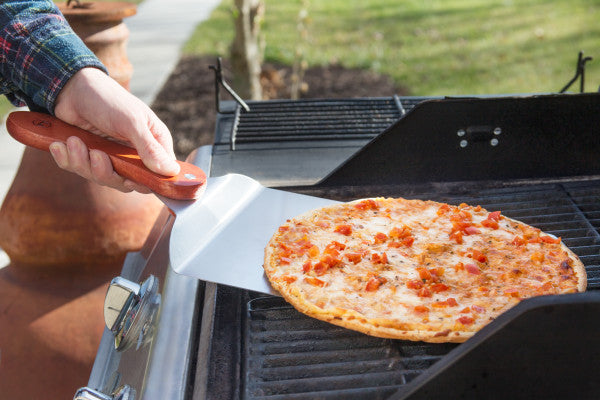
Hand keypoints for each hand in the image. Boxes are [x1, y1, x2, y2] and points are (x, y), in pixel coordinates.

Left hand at [51, 67, 179, 192]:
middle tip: (95, 154)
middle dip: (105, 171)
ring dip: (82, 162)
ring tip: (73, 141)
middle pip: (126, 182)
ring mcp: (111, 156)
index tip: (129, 180)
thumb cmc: (107, 99)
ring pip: (101, 178)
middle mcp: (133, 153)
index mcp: (153, 144)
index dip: (145, 182)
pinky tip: (60, 144)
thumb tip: (171, 171)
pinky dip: (68, 159)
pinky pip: (79, 170)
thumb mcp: (131, 121)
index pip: (158, 175)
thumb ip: (149, 148)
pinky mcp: (89, 156)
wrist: (71, 87)